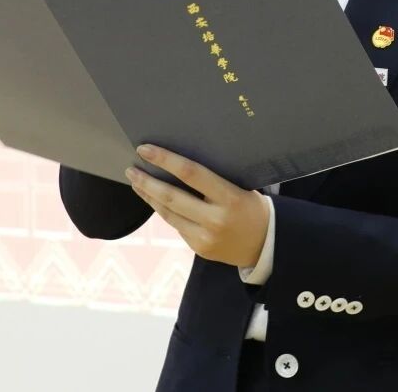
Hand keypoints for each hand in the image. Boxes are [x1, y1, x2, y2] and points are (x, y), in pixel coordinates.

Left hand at [126, 144, 269, 268]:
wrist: (266, 244)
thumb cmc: (252, 207)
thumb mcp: (240, 187)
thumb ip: (214, 179)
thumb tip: (179, 161)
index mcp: (229, 198)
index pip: (191, 173)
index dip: (165, 160)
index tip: (145, 149)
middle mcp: (215, 219)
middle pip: (171, 197)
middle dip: (147, 181)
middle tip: (131, 168)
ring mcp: (205, 238)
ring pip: (168, 214)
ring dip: (149, 196)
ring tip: (136, 182)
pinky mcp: (199, 249)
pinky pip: (177, 226)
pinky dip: (165, 211)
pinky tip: (156, 200)